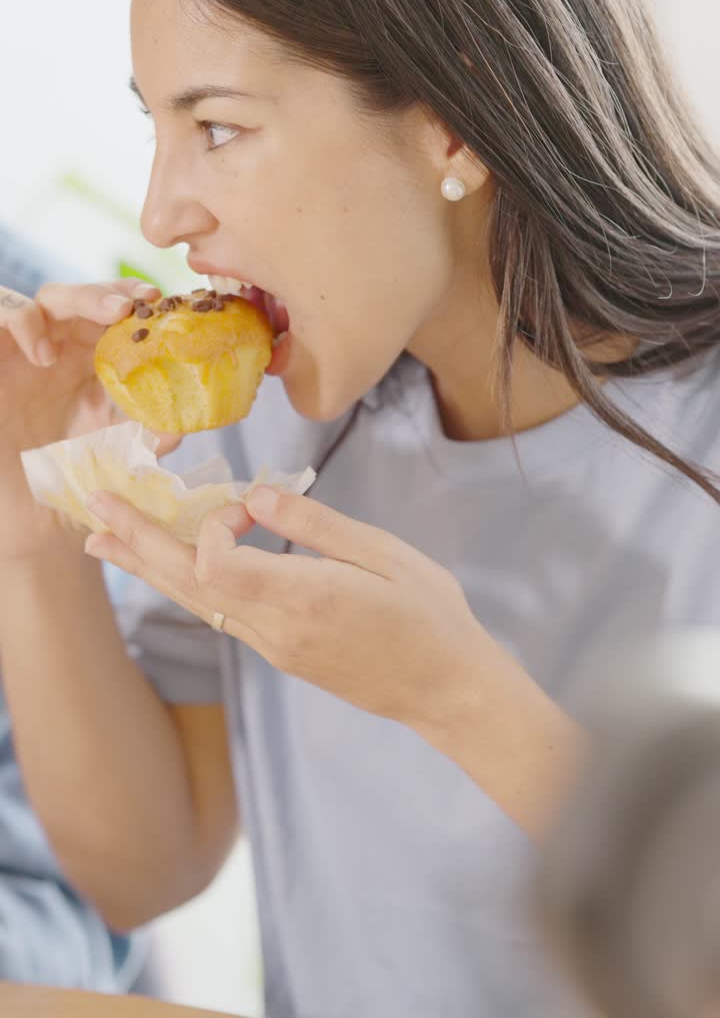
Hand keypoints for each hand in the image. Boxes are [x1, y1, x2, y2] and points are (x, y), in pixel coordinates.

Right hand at [0, 279, 180, 560]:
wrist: (24, 516)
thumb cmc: (67, 480)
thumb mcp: (112, 456)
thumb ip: (143, 439)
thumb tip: (178, 427)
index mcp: (91, 363)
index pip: (113, 316)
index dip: (136, 303)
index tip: (163, 305)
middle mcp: (58, 350)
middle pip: (80, 298)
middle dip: (108, 293)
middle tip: (133, 307)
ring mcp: (21, 354)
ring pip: (40, 301)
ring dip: (75, 300)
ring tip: (102, 321)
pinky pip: (0, 319)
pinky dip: (22, 324)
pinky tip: (43, 355)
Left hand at [83, 485, 486, 727]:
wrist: (448, 690)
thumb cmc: (429, 615)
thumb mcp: (385, 555)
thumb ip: (316, 525)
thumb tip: (255, 497)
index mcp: (306, 599)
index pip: (216, 565)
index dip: (212, 524)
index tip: (245, 502)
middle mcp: (278, 630)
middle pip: (187, 585)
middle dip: (139, 542)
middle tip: (94, 508)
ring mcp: (275, 648)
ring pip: (196, 604)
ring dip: (149, 568)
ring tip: (103, 541)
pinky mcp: (282, 655)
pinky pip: (221, 615)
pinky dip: (186, 585)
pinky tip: (171, 568)